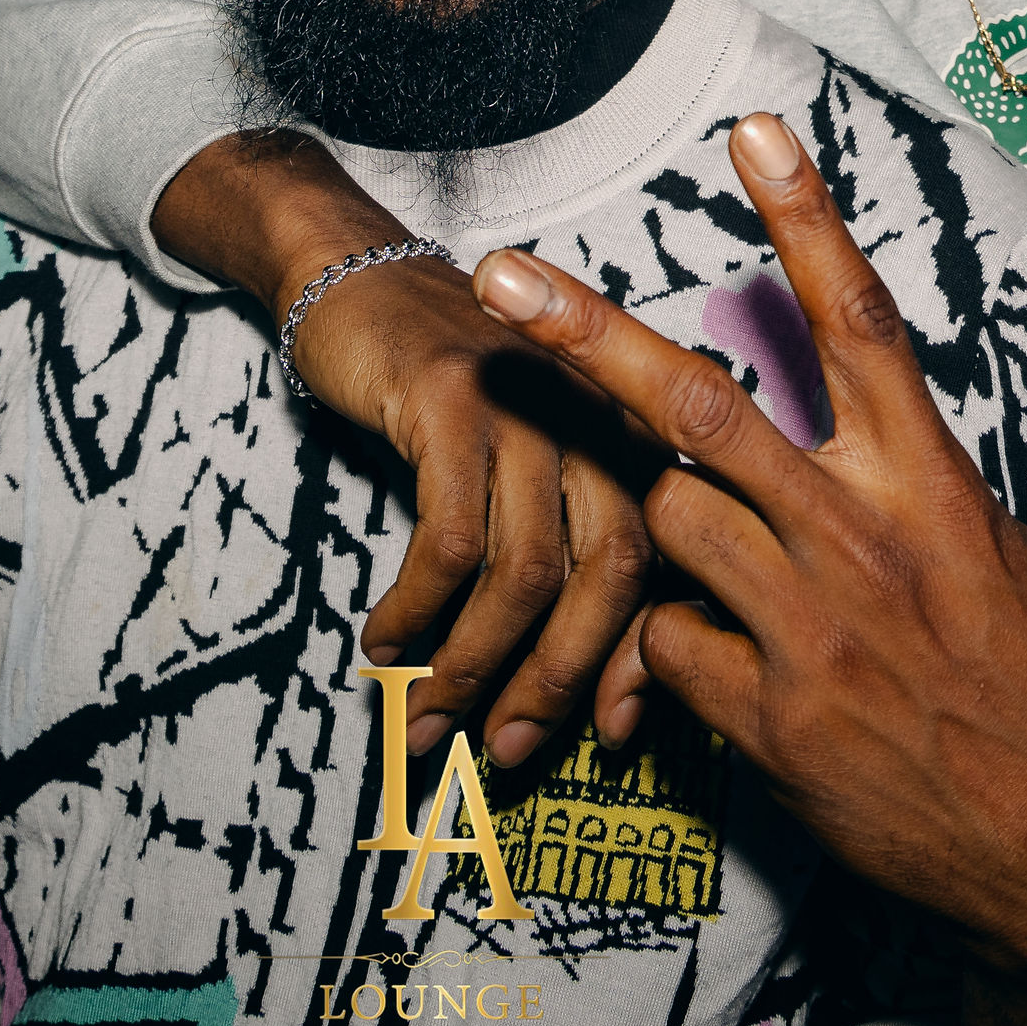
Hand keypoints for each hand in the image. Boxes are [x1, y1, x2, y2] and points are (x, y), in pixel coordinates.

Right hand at [282, 250, 656, 768]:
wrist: (361, 279)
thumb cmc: (450, 394)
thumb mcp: (527, 460)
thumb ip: (564, 546)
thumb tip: (576, 688)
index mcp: (634, 435)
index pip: (665, 564)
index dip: (640, 662)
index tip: (609, 737)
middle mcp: (600, 414)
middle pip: (609, 573)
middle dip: (559, 677)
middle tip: (509, 746)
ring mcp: (529, 402)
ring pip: (526, 569)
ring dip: (474, 662)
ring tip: (430, 714)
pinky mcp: (454, 398)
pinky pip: (450, 539)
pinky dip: (417, 608)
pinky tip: (386, 642)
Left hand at [470, 113, 1026, 999]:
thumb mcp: (1009, 566)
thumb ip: (917, 492)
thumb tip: (861, 439)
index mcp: (932, 487)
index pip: (861, 322)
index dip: (806, 219)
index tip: (753, 131)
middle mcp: (861, 539)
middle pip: (700, 405)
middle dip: (587, 334)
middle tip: (502, 272)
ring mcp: (806, 629)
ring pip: (667, 519)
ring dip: (664, 522)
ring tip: (723, 562)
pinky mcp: (765, 720)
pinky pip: (669, 641)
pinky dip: (677, 644)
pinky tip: (729, 674)